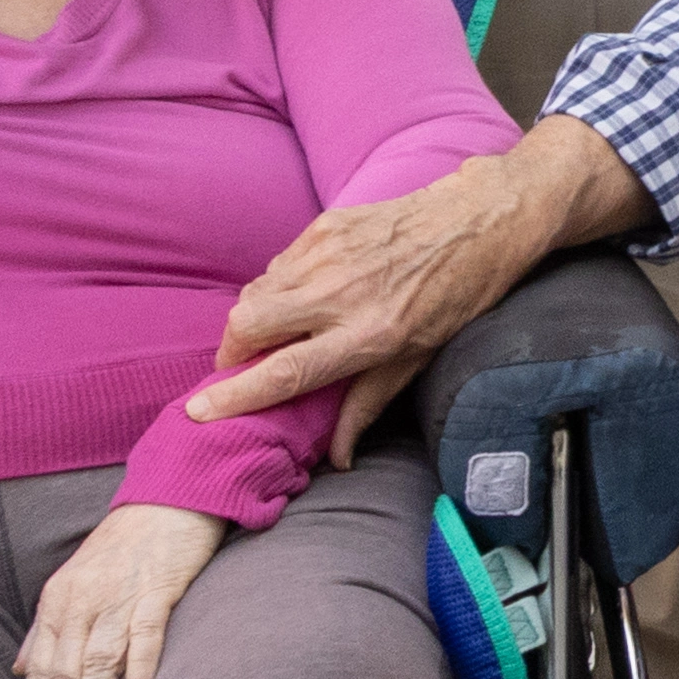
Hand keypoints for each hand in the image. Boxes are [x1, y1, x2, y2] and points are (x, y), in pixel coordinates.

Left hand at [19, 496, 230, 678]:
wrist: (167, 497)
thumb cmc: (121, 547)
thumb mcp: (72, 584)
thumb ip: (46, 630)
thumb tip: (22, 673)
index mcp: (57, 603)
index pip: (42, 675)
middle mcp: (81, 602)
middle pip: (65, 675)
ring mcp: (119, 595)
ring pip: (97, 663)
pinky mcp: (158, 587)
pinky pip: (146, 631)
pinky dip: (140, 663)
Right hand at [202, 117, 627, 425]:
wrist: (479, 220)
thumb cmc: (456, 295)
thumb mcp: (418, 358)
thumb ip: (366, 405)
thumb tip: (337, 457)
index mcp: (369, 335)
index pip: (285, 372)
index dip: (236, 394)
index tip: (199, 411)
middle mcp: (342, 294)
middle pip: (248, 325)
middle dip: (232, 352)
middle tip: (245, 366)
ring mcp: (330, 254)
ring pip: (255, 292)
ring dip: (252, 319)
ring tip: (278, 333)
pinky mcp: (326, 225)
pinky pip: (277, 264)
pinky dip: (277, 286)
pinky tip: (302, 296)